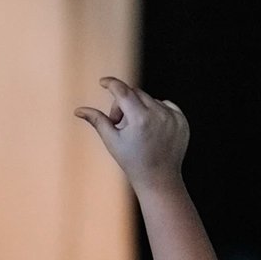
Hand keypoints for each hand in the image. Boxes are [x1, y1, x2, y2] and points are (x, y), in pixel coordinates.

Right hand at [74, 77, 189, 192]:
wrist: (159, 177)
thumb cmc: (132, 161)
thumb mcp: (112, 141)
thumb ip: (97, 121)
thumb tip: (78, 110)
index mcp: (139, 119)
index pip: (123, 91)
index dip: (111, 83)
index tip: (103, 81)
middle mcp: (158, 114)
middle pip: (135, 93)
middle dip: (122, 104)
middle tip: (118, 123)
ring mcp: (173, 116)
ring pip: (150, 99)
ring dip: (139, 108)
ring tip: (137, 131)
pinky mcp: (182, 120)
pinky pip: (165, 105)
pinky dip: (156, 111)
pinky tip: (152, 129)